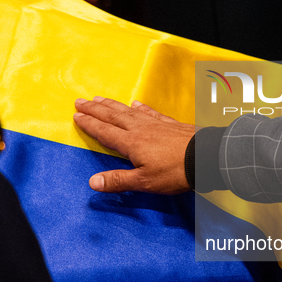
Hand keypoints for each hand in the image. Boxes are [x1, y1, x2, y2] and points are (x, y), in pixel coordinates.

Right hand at [73, 97, 194, 193]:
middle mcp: (139, 129)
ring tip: (99, 99)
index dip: (89, 124)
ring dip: (112, 105)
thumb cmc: (175, 172)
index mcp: (130, 143)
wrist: (205, 156)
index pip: (104, 132)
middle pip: (112, 116)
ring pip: (128, 111)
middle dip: (95, 109)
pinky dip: (139, 107)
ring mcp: (155, 124)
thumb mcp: (144, 182)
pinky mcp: (169, 123)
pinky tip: (136, 103)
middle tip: (80, 101)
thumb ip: (118, 181)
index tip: (76, 115)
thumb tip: (92, 182)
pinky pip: (149, 112)